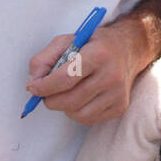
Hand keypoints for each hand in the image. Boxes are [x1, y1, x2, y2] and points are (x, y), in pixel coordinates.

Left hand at [26, 24, 140, 124]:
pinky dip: (77, 112)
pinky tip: (79, 98)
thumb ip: (45, 58)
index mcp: (98, 54)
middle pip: (70, 100)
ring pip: (78, 113)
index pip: (65, 78)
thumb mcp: (67, 41)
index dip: (44, 86)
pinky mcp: (120, 107)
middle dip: (50, 100)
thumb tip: (33, 82)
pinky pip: (89, 119)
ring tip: (65, 93)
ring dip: (63, 107)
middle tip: (45, 94)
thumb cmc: (93, 45)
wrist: (127, 50)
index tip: (33, 88)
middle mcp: (111, 75)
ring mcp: (117, 94)